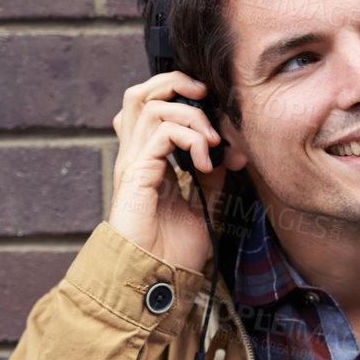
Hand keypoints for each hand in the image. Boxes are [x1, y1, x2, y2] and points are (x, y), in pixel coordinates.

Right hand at [108, 72, 227, 272]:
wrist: (158, 276)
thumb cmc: (174, 248)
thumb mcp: (202, 203)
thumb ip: (210, 174)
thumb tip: (227, 149)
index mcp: (146, 159)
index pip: (150, 104)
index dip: (178, 93)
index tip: (212, 107)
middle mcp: (134, 155)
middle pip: (139, 93)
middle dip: (175, 83)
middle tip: (205, 97)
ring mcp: (132, 163)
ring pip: (150, 105)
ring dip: (190, 116)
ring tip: (211, 143)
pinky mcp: (135, 175)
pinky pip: (159, 134)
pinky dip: (189, 139)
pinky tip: (205, 164)